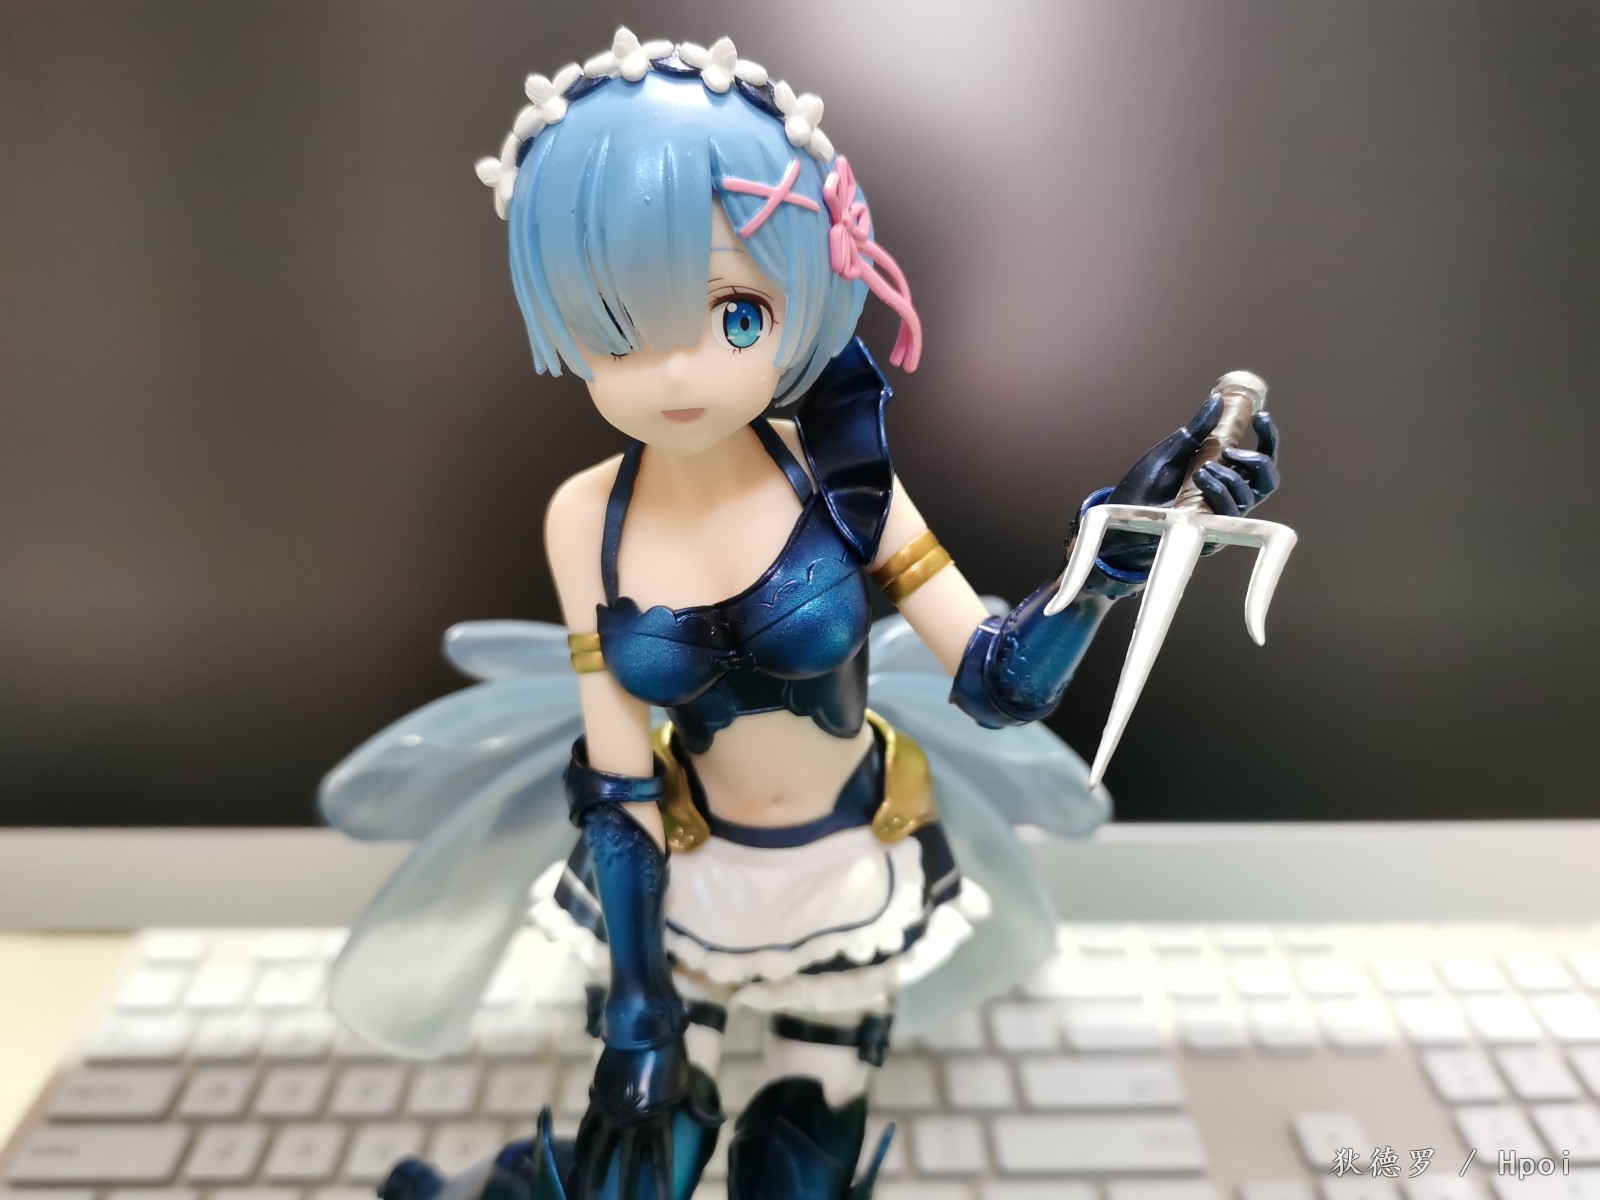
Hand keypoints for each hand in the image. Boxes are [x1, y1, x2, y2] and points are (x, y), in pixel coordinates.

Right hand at [572, 1035, 717, 1198]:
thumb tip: (719, 1120)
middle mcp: (634, 1123)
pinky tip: (578, 1162)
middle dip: (626, 1190)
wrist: (643, 1031)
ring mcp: (613, 1114)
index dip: (662, 1185)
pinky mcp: (598, 1103)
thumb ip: (699, 1109)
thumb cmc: (670, 1059)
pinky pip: (587, 1130)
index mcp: (658, 1121)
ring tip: (589, 1197)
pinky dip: (582, 1147)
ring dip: (595, 1176)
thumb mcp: (688, 1086)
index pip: (661, 1161)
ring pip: (601, 1153)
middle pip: (628, 1165)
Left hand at [1096, 395, 1280, 575]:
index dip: (1268, 438)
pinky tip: (1201, 479)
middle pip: (1267, 481)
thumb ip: (1197, 430)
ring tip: (1203, 468)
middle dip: (1258, 461)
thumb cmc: (1145, 484)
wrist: (1121, 512)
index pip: (1260, 459)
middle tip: (1232, 450)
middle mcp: (1228, 495)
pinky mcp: (1210, 533)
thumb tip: (1216, 402)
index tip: (1260, 417)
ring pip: (1247, 498)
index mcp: (1225, 473)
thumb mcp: (1171, 450)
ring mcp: (1220, 516)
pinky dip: (1218, 493)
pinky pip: (1228, 515)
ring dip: (1230, 478)